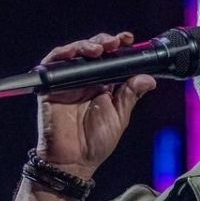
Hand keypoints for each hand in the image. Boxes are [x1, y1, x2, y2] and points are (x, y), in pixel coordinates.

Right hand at [35, 31, 156, 178]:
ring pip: (74, 53)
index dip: (118, 46)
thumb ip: (130, 95)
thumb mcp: (119, 117)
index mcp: (103, 85)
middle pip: (92, 50)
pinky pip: (53, 64)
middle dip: (104, 41)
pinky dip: (62, 55)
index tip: (128, 39)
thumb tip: (148, 78)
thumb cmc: (95, 142)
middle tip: (115, 43)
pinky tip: (73, 53)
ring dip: (85, 45)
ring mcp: (67, 82)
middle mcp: (85, 80)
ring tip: (99, 49)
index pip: (110, 59)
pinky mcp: (50, 87)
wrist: (74, 161)